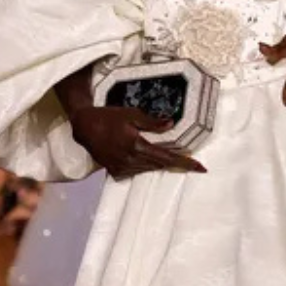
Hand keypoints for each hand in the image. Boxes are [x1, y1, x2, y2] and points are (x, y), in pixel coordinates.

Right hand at [71, 106, 206, 179]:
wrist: (84, 127)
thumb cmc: (108, 117)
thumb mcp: (131, 114)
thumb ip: (151, 122)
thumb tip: (171, 124)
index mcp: (136, 146)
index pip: (167, 157)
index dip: (186, 163)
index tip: (201, 168)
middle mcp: (130, 160)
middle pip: (160, 165)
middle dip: (177, 163)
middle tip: (191, 162)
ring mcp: (122, 168)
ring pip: (149, 169)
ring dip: (159, 163)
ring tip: (167, 156)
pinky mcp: (116, 171)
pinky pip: (136, 171)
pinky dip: (145, 165)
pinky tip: (144, 156)